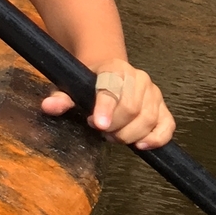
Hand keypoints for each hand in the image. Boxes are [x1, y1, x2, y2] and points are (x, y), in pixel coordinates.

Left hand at [41, 64, 175, 148]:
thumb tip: (48, 107)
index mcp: (115, 69)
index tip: (99, 125)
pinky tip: (141, 145)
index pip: (113, 89)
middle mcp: (139, 78)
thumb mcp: (70, 87)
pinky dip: (157, 138)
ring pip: (149, 119)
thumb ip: (61, 98)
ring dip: (130, 134)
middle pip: (132, 108)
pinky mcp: (163, 108)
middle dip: (115, 126)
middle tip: (100, 131)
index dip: (107, 109)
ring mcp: (154, 93)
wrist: (108, 72)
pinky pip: (167, 126)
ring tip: (112, 136)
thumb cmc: (88, 82)